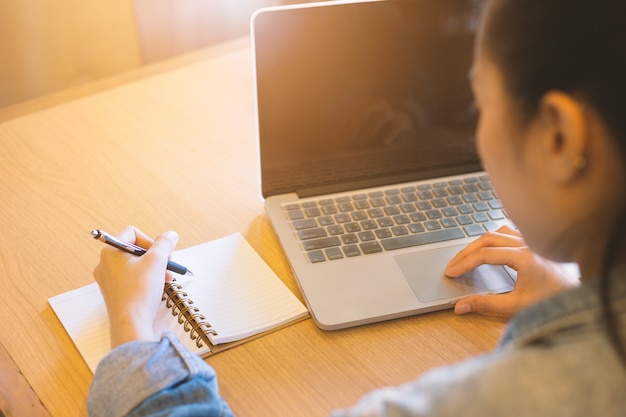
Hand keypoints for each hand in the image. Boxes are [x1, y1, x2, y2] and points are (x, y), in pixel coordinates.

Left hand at [93, 226, 177, 347]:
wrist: (131, 322)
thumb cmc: (140, 290)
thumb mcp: (157, 261)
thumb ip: (164, 243)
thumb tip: (170, 235)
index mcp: (110, 252)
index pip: (132, 233)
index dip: (150, 240)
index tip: (162, 253)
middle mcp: (105, 264)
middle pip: (134, 250)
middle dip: (154, 256)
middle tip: (167, 265)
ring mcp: (108, 280)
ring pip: (134, 265)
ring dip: (153, 268)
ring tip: (166, 278)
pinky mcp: (114, 293)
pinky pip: (131, 279)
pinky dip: (145, 280)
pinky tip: (157, 288)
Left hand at [333, 97, 412, 147]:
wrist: (403, 121)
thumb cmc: (377, 127)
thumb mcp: (362, 126)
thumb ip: (348, 131)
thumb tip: (329, 140)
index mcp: (365, 103)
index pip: (351, 115)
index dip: (342, 128)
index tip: (335, 142)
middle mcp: (378, 104)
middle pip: (363, 114)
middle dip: (352, 130)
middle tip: (344, 144)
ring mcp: (391, 111)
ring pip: (380, 117)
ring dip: (369, 131)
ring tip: (360, 145)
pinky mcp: (402, 121)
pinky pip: (396, 126)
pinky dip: (389, 134)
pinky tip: (383, 143)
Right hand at [444, 226, 578, 315]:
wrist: (582, 298)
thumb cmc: (554, 301)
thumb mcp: (517, 306)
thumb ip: (486, 305)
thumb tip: (461, 306)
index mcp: (523, 257)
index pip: (484, 255)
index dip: (464, 263)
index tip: (451, 272)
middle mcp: (527, 244)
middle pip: (486, 239)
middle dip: (466, 252)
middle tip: (453, 265)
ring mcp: (533, 242)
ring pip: (498, 232)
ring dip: (479, 242)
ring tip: (467, 255)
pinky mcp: (537, 244)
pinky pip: (511, 231)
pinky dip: (496, 236)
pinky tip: (492, 242)